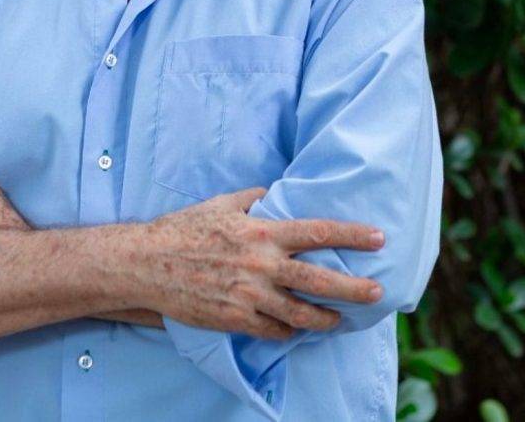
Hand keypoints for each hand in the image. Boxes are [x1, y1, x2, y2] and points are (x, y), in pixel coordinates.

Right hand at [138, 186, 385, 339]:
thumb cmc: (182, 229)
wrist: (146, 264)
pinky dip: (288, 331)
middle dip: (354, 288)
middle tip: (377, 293)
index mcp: (261, 232)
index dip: (352, 235)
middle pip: (319, 280)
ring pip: (300, 315)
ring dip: (325, 319)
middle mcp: (262, 265)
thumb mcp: (220, 204)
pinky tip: (296, 330)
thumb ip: (251, 198)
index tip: (378, 238)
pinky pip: (272, 331)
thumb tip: (272, 193)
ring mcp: (250, 296)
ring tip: (339, 319)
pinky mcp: (235, 319)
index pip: (318, 232)